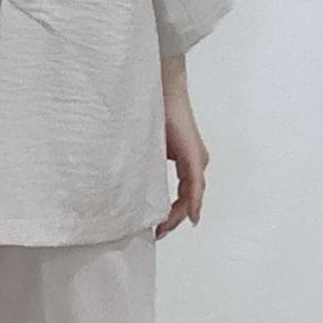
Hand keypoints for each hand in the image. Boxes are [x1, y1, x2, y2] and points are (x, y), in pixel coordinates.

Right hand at [157, 56, 208, 237]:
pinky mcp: (194, 157)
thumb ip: (144, 162)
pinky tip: (189, 217)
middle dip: (174, 218)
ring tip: (165, 228)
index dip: (172, 211)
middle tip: (159, 232)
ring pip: (192, 195)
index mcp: (185, 159)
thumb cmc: (151, 111)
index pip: (182, 192)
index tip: (159, 226)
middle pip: (188, 198)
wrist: (163, 90)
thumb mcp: (146, 144)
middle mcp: (196, 161)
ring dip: (180, 214)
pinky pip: (194, 186)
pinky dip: (192, 203)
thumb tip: (125, 177)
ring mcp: (197, 160)